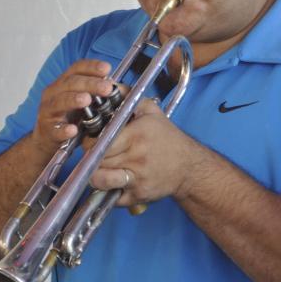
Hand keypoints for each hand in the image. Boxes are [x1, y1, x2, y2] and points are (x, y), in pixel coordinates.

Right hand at [31, 60, 114, 155]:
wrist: (48, 137)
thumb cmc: (69, 115)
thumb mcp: (82, 99)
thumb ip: (96, 91)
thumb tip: (118, 85)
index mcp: (64, 82)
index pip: (77, 68)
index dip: (91, 66)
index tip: (107, 68)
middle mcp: (54, 93)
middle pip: (70, 83)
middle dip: (90, 84)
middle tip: (107, 88)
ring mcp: (48, 111)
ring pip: (59, 102)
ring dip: (74, 99)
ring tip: (87, 99)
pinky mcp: (48, 130)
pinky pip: (55, 129)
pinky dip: (63, 130)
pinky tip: (73, 130)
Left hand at [88, 99, 205, 207]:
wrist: (189, 166)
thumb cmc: (168, 138)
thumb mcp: (152, 112)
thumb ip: (129, 97)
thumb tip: (110, 85)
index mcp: (137, 135)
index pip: (101, 142)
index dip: (91, 143)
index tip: (92, 142)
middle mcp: (137, 157)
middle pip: (98, 160)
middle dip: (91, 158)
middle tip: (94, 155)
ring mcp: (137, 178)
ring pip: (101, 180)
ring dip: (96, 176)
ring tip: (100, 169)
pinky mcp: (138, 195)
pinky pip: (113, 197)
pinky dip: (109, 192)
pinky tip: (115, 182)